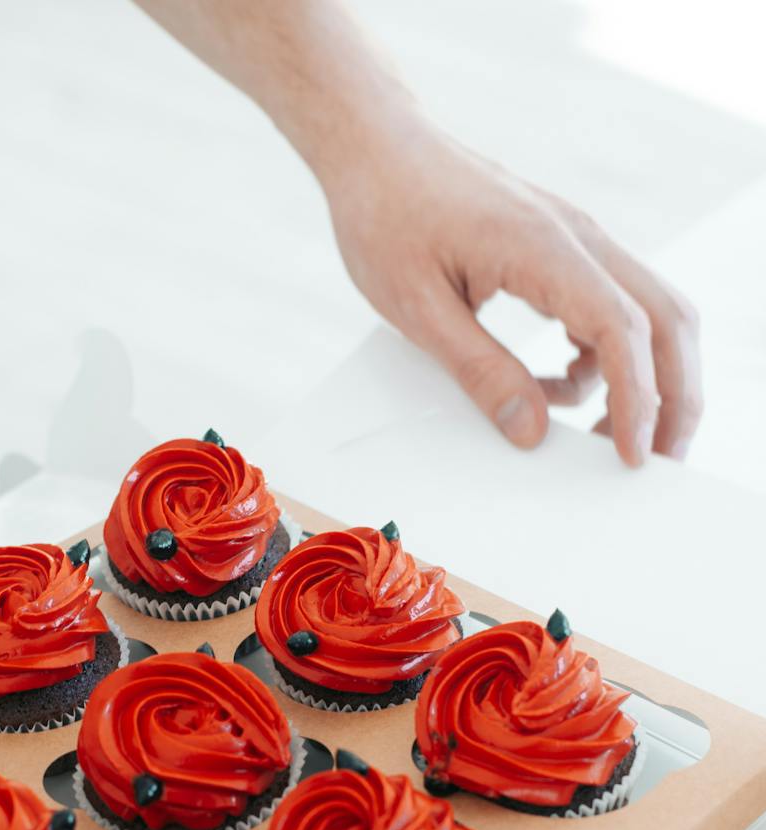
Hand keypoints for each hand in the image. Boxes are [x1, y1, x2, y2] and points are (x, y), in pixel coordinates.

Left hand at [323, 121, 702, 465]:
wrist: (376, 150)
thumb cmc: (387, 218)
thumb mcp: (419, 309)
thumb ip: (479, 371)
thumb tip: (531, 429)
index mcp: (543, 248)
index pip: (621, 328)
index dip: (637, 398)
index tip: (631, 454)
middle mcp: (577, 237)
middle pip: (664, 318)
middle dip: (673, 396)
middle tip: (657, 459)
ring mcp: (575, 240)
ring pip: (647, 312)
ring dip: (645, 378)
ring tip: (603, 437)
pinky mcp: (562, 250)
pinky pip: (609, 308)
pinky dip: (601, 359)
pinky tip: (557, 389)